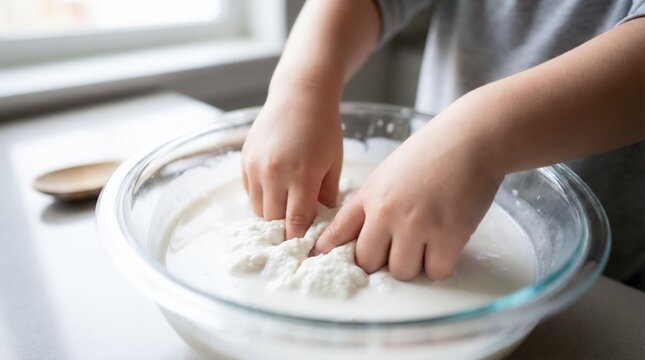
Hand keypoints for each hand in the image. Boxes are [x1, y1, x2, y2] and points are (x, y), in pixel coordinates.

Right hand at [242, 87, 342, 238]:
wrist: (299, 95)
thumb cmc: (324, 128)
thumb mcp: (333, 163)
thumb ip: (326, 195)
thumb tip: (320, 221)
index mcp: (301, 175)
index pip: (296, 221)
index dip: (299, 238)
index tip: (304, 248)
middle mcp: (274, 173)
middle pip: (274, 219)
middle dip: (286, 228)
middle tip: (297, 229)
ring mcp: (256, 166)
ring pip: (258, 209)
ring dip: (272, 213)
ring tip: (287, 207)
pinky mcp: (245, 159)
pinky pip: (249, 191)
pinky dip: (261, 196)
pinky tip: (276, 188)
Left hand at [314, 101, 502, 280]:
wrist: (470, 138)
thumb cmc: (434, 150)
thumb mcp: (390, 171)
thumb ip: (375, 200)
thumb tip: (369, 230)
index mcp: (370, 195)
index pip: (338, 230)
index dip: (329, 248)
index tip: (320, 257)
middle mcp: (386, 213)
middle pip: (367, 262)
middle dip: (382, 262)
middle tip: (399, 250)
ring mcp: (415, 225)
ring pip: (401, 272)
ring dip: (414, 265)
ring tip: (427, 244)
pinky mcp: (447, 235)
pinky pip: (435, 271)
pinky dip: (441, 265)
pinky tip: (446, 246)